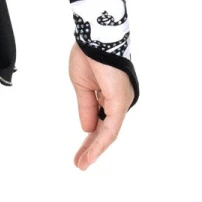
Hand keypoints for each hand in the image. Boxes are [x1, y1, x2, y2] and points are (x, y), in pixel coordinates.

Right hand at [68, 45, 133, 170]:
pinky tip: (91, 155)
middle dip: (92, 147)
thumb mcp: (82, 86)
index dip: (90, 136)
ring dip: (94, 149)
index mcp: (110, 94)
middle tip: (80, 163)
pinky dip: (100, 143)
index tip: (80, 151)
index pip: (100, 121)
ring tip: (81, 164)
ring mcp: (121, 101)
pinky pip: (111, 128)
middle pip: (105, 130)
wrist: (93, 36)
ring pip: (108, 132)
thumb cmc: (88, 54)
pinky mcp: (120, 102)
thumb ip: (87, 108)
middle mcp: (119, 99)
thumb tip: (87, 129)